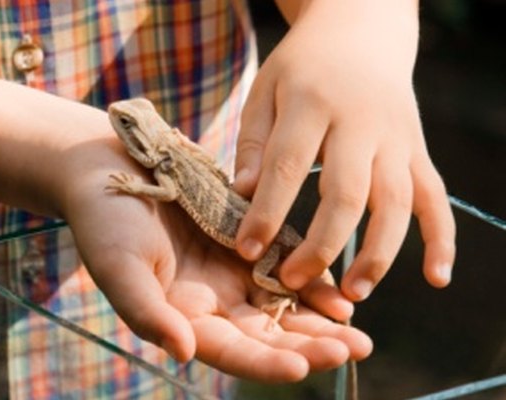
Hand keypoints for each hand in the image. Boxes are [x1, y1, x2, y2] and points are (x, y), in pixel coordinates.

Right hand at [59, 136, 371, 381]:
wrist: (111, 170)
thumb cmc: (106, 220)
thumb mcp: (119, 266)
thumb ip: (148, 313)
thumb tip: (184, 354)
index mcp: (181, 317)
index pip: (229, 351)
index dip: (264, 362)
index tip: (301, 367)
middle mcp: (211, 303)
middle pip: (265, 336)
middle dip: (308, 346)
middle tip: (353, 348)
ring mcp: (230, 273)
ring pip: (282, 308)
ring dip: (319, 321)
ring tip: (357, 331)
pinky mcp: (245, 242)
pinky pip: (284, 268)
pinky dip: (312, 283)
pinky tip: (340, 295)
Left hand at [234, 0, 455, 300]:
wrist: (361, 33)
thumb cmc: (302, 69)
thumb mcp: (266, 91)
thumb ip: (255, 143)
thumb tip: (244, 195)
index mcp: (313, 103)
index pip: (288, 166)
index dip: (266, 214)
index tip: (248, 252)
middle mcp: (361, 123)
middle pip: (347, 193)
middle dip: (320, 245)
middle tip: (292, 281)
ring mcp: (396, 138)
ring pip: (395, 203)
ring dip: (377, 253)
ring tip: (353, 294)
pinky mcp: (417, 150)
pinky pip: (436, 198)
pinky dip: (441, 239)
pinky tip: (436, 277)